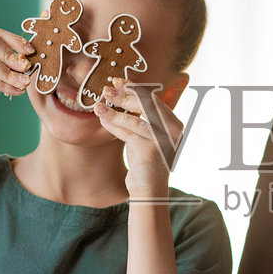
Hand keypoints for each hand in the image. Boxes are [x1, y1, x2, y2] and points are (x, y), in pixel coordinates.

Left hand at [93, 79, 182, 199]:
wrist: (148, 191)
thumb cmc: (144, 162)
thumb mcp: (143, 136)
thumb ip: (138, 118)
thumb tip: (117, 94)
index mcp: (174, 124)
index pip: (153, 99)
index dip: (135, 88)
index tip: (118, 81)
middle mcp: (173, 130)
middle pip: (147, 104)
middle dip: (125, 95)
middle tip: (106, 89)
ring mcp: (163, 140)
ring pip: (135, 119)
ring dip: (114, 110)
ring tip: (98, 105)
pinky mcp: (151, 150)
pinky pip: (128, 133)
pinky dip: (113, 125)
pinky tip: (102, 119)